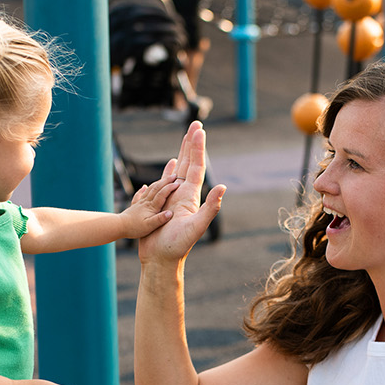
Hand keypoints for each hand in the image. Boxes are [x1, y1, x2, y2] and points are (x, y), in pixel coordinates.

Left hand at [119, 173, 181, 237]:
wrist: (118, 226)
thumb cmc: (134, 228)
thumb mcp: (149, 226)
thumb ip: (160, 219)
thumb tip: (170, 213)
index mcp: (151, 207)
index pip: (162, 194)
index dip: (170, 188)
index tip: (178, 183)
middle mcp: (146, 202)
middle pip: (157, 188)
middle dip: (166, 181)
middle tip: (174, 175)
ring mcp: (140, 203)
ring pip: (150, 189)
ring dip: (158, 183)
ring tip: (164, 178)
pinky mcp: (134, 206)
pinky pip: (139, 195)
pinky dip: (143, 190)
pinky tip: (144, 186)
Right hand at [137, 122, 225, 266]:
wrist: (161, 260)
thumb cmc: (177, 247)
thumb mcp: (196, 228)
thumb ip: (210, 209)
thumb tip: (223, 188)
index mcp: (191, 196)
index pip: (196, 166)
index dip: (197, 148)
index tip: (198, 130)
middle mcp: (184, 195)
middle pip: (190, 163)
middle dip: (192, 144)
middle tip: (195, 124)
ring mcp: (174, 199)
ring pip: (179, 170)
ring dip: (183, 153)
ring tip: (186, 138)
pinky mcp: (163, 204)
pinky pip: (166, 182)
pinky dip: (170, 170)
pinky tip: (172, 164)